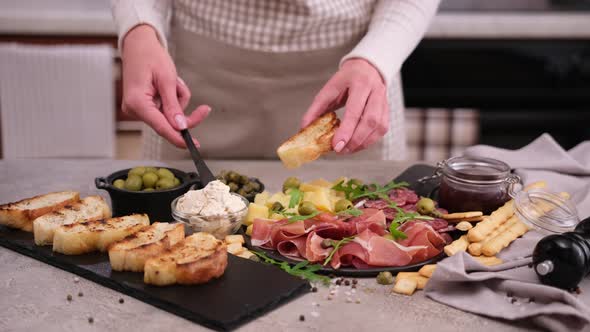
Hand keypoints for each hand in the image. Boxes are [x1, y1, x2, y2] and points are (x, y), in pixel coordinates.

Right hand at [121, 24, 210, 147]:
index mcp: (137, 102)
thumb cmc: (150, 56)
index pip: (161, 127)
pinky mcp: (144, 106)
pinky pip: (165, 109)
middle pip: (167, 123)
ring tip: (174, 82)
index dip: (178, 137)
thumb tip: (180, 126)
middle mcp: (135, 109)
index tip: (192, 145)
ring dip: (177, 100)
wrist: (139, 44)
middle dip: (184, 113)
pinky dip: (172, 98)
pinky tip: (170, 85)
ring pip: (169, 115)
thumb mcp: (167, 79)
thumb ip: (173, 105)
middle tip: (204, 109)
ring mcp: (139, 108)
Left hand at [301, 58, 388, 153]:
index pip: (355, 110)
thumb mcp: (329, 89)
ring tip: (348, 149)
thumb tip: (304, 127)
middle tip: (341, 150)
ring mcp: (384, 101)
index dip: (346, 130)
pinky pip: (382, 129)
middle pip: (370, 120)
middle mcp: (376, 91)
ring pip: (379, 127)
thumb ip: (316, 108)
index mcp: (360, 83)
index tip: (336, 145)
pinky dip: (370, 140)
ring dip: (363, 142)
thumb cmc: (346, 80)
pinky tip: (358, 144)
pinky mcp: (387, 110)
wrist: (366, 68)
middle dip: (355, 140)